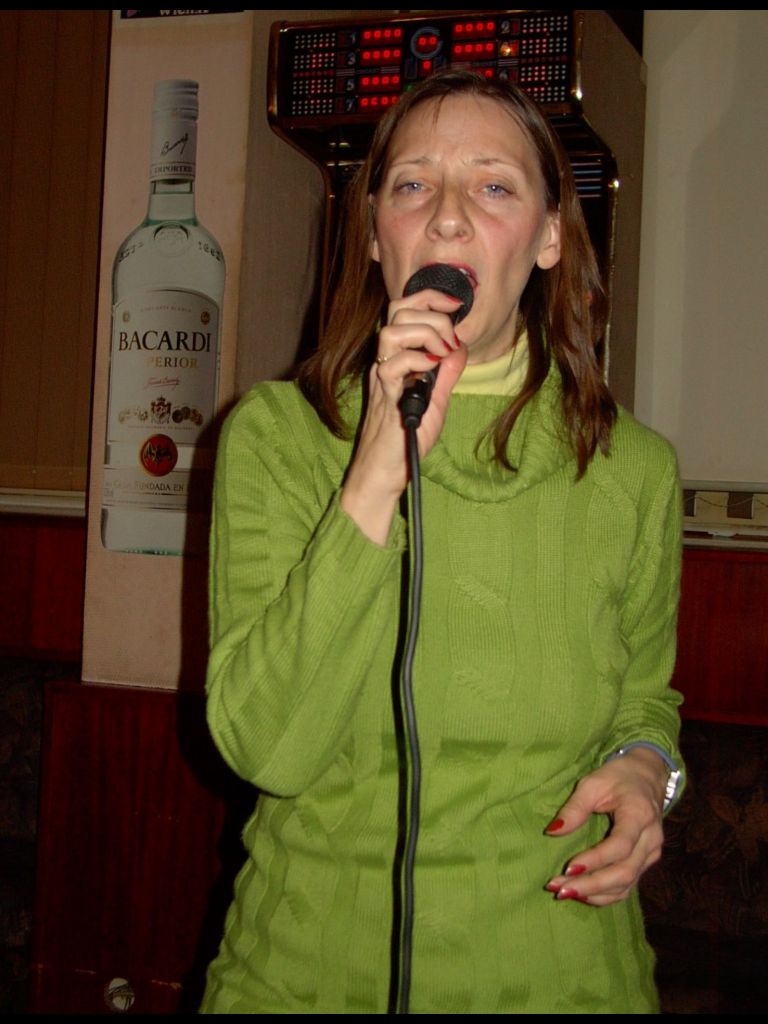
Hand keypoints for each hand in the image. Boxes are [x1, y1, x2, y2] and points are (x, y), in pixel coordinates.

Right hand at [340, 288, 467, 543]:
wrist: (386, 470)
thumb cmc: (405, 438)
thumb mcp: (435, 401)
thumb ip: (447, 374)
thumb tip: (461, 347)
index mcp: (397, 357)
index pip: (405, 308)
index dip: (431, 297)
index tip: (457, 305)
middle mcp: (386, 361)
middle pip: (397, 309)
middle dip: (432, 313)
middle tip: (450, 338)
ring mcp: (382, 377)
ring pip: (391, 331)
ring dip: (424, 335)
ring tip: (441, 354)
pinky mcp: (384, 396)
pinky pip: (393, 365)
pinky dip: (417, 360)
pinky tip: (432, 369)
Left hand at [544, 746, 668, 905]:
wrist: (647, 776)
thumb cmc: (618, 777)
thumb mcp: (593, 783)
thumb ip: (575, 808)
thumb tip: (552, 831)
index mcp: (639, 814)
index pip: (620, 845)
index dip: (595, 860)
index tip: (568, 868)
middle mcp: (650, 839)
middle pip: (624, 872)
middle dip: (591, 884)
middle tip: (559, 889)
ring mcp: (651, 853)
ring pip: (627, 884)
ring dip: (595, 893)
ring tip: (564, 893)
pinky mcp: (646, 862)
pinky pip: (628, 885)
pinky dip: (605, 894)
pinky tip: (583, 894)